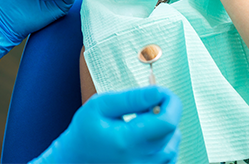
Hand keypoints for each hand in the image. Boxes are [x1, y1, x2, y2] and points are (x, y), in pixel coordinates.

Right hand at [46, 86, 181, 163]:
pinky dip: (164, 143)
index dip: (171, 102)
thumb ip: (130, 99)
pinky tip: (146, 135)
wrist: (75, 159)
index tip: (160, 92)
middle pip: (172, 132)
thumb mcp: (101, 106)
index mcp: (127, 141)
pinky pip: (168, 158)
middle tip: (145, 103)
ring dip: (165, 128)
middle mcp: (140, 161)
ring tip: (142, 120)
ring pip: (173, 145)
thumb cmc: (85, 131)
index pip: (167, 122)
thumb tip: (157, 92)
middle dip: (165, 111)